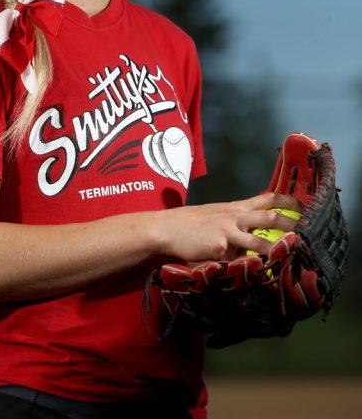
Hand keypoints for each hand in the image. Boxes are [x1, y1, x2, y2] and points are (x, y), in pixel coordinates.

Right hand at [155, 192, 302, 262]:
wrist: (166, 229)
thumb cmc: (189, 223)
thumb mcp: (215, 214)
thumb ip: (234, 219)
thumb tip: (251, 230)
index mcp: (235, 207)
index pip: (267, 198)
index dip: (288, 201)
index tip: (304, 207)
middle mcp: (234, 216)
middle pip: (270, 216)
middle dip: (291, 226)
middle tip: (306, 235)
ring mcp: (228, 232)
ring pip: (260, 242)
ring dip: (276, 251)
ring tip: (288, 259)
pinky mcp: (220, 248)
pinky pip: (238, 260)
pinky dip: (244, 268)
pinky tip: (248, 276)